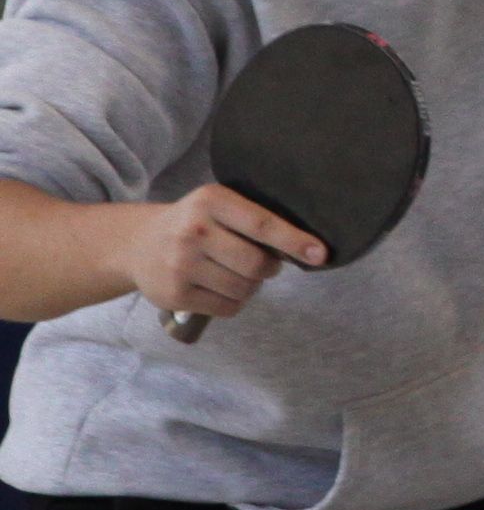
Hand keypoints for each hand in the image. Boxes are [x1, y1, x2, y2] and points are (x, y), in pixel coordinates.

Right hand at [111, 188, 326, 331]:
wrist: (137, 244)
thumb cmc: (193, 223)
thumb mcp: (217, 206)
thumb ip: (254, 218)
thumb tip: (306, 246)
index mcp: (211, 201)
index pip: (262, 224)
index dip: (295, 241)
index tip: (320, 253)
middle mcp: (193, 232)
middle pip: (257, 264)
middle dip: (269, 268)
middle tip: (263, 264)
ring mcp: (181, 265)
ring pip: (244, 289)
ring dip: (251, 286)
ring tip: (235, 273)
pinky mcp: (174, 295)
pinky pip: (228, 308)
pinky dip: (235, 302)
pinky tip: (220, 287)